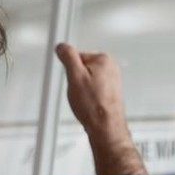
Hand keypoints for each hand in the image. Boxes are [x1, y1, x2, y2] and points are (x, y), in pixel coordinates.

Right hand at [56, 44, 146, 174]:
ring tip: (85, 101)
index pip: (76, 56)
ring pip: (86, 80)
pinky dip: (88, 97)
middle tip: (78, 93)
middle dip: (76, 80)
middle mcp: (111, 68)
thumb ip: (68, 57)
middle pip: (82, 68)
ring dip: (82, 90)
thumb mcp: (74, 76)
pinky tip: (89, 105)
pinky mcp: (110, 92)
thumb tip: (62, 47)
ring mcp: (112, 81)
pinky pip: (93, 90)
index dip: (70, 70)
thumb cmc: (94, 106)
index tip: (72, 81)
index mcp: (104, 59)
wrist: (106, 128)